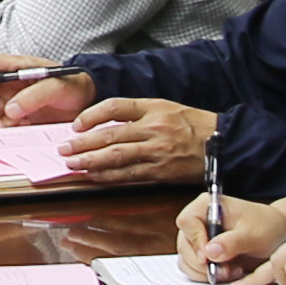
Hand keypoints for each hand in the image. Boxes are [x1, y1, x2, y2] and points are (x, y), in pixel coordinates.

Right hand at [0, 71, 99, 127]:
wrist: (87, 103)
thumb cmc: (75, 86)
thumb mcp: (57, 86)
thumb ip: (34, 96)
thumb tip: (11, 110)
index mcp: (16, 67)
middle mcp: (9, 84)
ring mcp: (12, 102)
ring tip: (8, 127)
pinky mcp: (18, 118)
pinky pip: (2, 125)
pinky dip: (5, 130)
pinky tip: (19, 130)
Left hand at [60, 97, 210, 178]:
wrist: (222, 143)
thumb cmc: (192, 124)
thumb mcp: (165, 107)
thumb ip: (136, 113)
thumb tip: (104, 122)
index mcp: (154, 108)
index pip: (116, 107)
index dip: (92, 115)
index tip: (76, 125)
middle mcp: (154, 129)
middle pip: (111, 135)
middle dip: (83, 143)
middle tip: (64, 149)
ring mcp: (157, 152)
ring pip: (117, 157)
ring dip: (91, 162)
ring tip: (72, 164)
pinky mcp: (161, 172)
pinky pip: (130, 175)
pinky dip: (110, 177)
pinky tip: (95, 177)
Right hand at [178, 187, 285, 282]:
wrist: (275, 235)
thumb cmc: (265, 226)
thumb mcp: (254, 234)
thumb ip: (232, 242)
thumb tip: (210, 251)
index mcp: (207, 206)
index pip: (187, 221)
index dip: (195, 240)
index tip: (208, 257)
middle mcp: (198, 221)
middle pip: (184, 244)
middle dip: (202, 263)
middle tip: (224, 270)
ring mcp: (198, 238)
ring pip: (186, 260)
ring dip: (205, 272)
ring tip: (230, 271)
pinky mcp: (201, 253)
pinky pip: (193, 269)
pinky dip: (206, 276)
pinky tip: (227, 272)